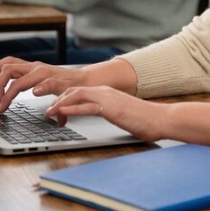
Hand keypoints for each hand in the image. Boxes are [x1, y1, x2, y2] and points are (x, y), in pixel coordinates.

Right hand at [0, 56, 85, 112]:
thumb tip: (38, 94)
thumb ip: (54, 94)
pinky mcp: (31, 68)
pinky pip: (12, 64)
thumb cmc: (75, 89)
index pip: (18, 85)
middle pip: (9, 70)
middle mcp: (36, 67)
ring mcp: (33, 66)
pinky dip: (0, 67)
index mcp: (43, 74)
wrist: (84, 80)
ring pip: (9, 63)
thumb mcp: (68, 94)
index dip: (7, 97)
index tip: (1, 109)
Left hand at [46, 85, 168, 141]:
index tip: (55, 111)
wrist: (162, 118)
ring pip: (77, 95)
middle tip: (47, 111)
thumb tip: (100, 116)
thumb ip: (108, 112)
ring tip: (49, 112)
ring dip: (60, 103)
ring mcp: (108, 99)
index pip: (79, 91)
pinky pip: (88, 107)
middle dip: (57, 99)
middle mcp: (105, 92)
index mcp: (107, 93)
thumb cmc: (145, 119)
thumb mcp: (121, 114)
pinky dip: (72, 109)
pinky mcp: (112, 109)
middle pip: (74, 90)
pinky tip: (63, 114)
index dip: (64, 100)